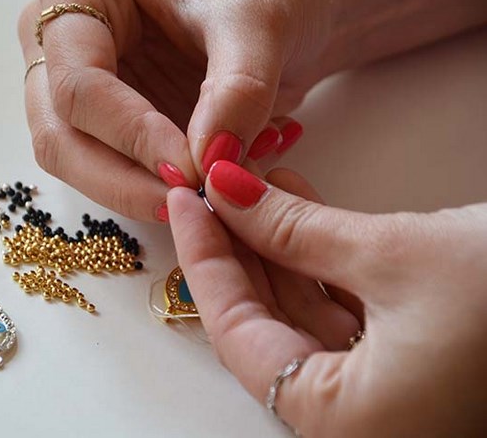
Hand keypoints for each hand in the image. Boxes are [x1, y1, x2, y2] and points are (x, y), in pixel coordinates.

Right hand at [19, 0, 486, 221]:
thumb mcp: (258, 17)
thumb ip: (237, 90)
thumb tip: (211, 168)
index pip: (78, 83)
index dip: (131, 137)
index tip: (192, 172)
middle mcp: (61, 33)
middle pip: (59, 130)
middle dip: (122, 179)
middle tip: (186, 204)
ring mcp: (80, 75)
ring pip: (77, 158)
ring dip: (139, 188)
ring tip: (209, 193)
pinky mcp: (109, 110)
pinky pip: (113, 163)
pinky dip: (158, 182)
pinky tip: (212, 179)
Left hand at [167, 161, 486, 436]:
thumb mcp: (392, 254)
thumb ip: (293, 228)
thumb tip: (225, 189)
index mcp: (344, 424)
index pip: (234, 332)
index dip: (205, 257)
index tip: (185, 199)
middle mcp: (359, 424)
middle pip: (265, 322)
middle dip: (239, 246)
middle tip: (214, 185)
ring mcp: (386, 399)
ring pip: (303, 315)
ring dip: (278, 248)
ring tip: (255, 183)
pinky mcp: (410, 370)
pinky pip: (343, 316)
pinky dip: (320, 264)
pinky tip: (301, 211)